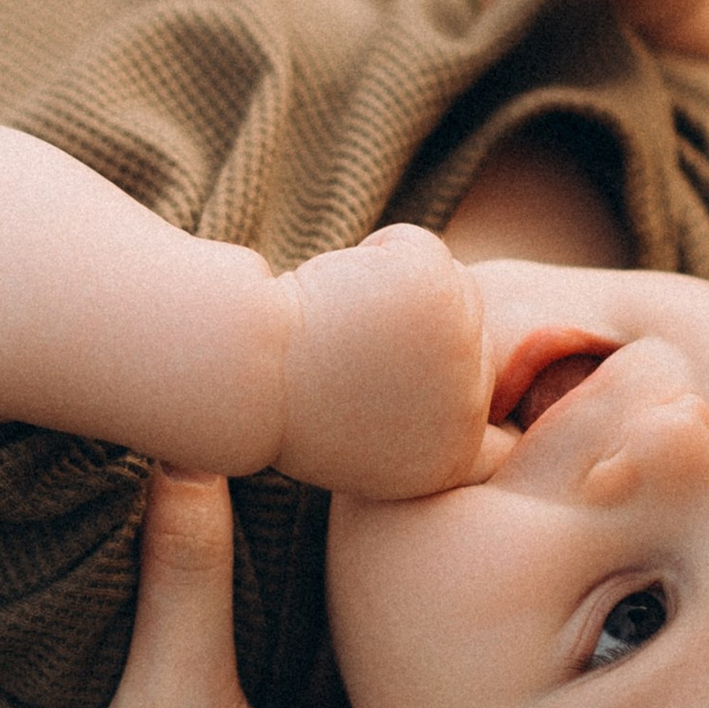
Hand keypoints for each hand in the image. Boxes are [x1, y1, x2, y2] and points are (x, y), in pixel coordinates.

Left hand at [273, 226, 494, 495]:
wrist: (241, 378)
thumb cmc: (293, 402)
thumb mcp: (369, 433)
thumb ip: (423, 412)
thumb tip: (458, 374)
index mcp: (449, 461)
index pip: (461, 379)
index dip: (401, 367)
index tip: (351, 387)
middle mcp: (467, 413)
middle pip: (465, 328)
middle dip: (402, 324)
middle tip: (340, 355)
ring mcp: (460, 351)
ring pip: (448, 283)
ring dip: (385, 288)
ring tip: (338, 327)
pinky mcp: (438, 295)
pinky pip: (417, 246)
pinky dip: (371, 252)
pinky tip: (334, 291)